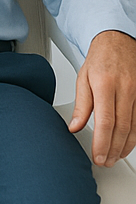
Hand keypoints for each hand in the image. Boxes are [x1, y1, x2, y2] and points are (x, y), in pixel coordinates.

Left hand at [70, 29, 135, 165]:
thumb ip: (81, 104)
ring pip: (134, 128)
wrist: (118, 42)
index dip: (102, 142)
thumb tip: (74, 127)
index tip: (97, 156)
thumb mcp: (83, 77)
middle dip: (112, 149)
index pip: (105, 120)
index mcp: (105, 83)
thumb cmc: (99, 59)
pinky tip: (126, 145)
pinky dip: (134, 137)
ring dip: (124, 147)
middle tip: (104, 161)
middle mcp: (125, 89)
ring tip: (113, 157)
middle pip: (121, 128)